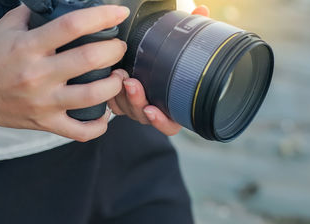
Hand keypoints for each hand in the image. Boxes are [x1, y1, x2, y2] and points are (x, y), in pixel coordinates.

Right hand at [0, 4, 129, 141]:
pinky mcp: (45, 122)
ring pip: (92, 96)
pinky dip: (98, 126)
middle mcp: (38, 75)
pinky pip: (79, 131)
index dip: (102, 16)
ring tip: (119, 77)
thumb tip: (58, 4)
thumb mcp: (6, 28)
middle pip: (89, 60)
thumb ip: (32, 13)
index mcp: (29, 46)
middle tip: (119, 47)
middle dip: (114, 50)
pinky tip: (105, 115)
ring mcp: (43, 102)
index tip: (119, 13)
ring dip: (114, 85)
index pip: (72, 25)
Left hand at [107, 5, 209, 135]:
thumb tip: (201, 12)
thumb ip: (189, 33)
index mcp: (170, 108)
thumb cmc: (166, 59)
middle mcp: (151, 111)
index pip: (169, 125)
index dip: (161, 121)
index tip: (152, 109)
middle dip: (135, 101)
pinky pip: (112, 105)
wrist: (144, 60)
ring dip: (121, 95)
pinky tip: (108, 80)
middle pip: (143, 117)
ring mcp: (134, 108)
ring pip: (125, 111)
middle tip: (131, 83)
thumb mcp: (177, 48)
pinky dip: (110, 95)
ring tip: (119, 75)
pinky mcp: (119, 102)